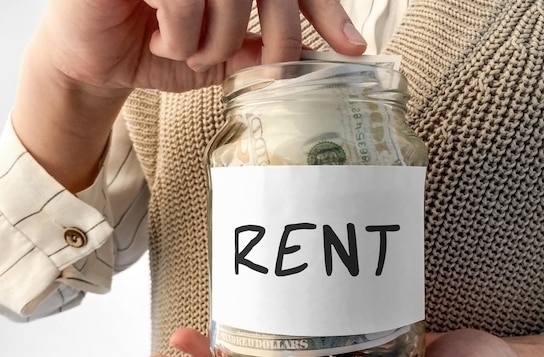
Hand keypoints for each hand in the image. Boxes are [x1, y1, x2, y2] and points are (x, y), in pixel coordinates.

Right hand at [13, 0, 365, 190]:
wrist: (97, 59)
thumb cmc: (156, 49)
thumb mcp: (219, 58)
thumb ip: (258, 50)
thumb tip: (308, 57)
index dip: (329, 13)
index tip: (354, 48)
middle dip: (280, 38)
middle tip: (270, 70)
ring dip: (213, 43)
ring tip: (187, 50)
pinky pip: (184, 1)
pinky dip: (179, 34)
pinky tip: (158, 33)